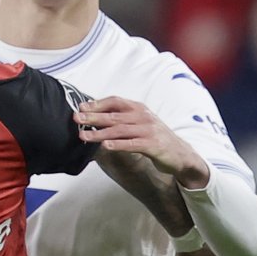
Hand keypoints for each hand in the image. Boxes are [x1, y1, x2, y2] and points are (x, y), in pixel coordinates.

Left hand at [76, 97, 208, 183]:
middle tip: (76, 118)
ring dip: (100, 133)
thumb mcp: (140, 124)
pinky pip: (132, 144)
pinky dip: (118, 144)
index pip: (116, 101)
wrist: (180, 154)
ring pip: (120, 130)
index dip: (97, 103)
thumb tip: (95, 118)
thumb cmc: (155, 138)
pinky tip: (105, 146)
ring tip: (84, 136)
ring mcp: (149, 130)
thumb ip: (122, 120)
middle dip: (93, 116)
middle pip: (114, 115)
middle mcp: (143, 116)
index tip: (81, 107)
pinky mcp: (153, 145)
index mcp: (139, 108)